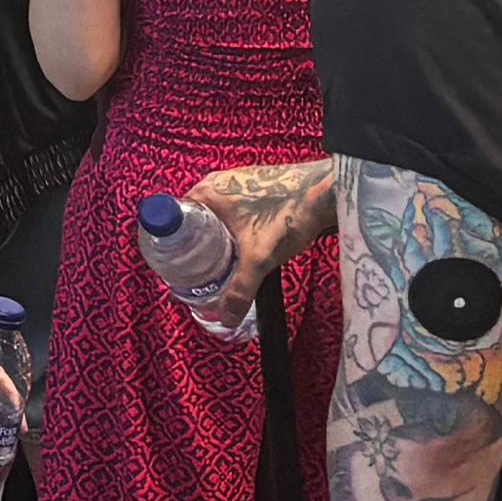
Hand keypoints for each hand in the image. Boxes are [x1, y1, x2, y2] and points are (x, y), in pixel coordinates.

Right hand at [173, 154, 340, 292]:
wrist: (328, 192)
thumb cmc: (287, 216)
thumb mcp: (259, 260)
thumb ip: (240, 291)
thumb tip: (224, 320)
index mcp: (206, 191)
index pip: (173, 217)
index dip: (173, 243)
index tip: (179, 266)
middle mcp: (217, 181)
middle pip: (194, 217)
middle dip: (196, 244)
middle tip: (200, 271)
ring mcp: (238, 180)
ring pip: (215, 214)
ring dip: (216, 236)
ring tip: (221, 263)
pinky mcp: (257, 185)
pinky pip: (233, 209)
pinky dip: (232, 228)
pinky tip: (243, 247)